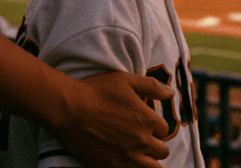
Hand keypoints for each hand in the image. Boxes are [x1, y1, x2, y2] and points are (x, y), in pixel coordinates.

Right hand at [51, 71, 172, 167]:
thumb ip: (152, 86)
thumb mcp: (126, 81)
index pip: (164, 130)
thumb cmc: (96, 91)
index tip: (143, 123)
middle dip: (154, 145)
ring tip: (137, 153)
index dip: (155, 126)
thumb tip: (171, 93)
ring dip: (148, 161)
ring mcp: (128, 157)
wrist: (69, 109)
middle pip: (162, 151)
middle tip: (140, 138)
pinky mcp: (112, 167)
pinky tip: (125, 160)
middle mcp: (142, 141)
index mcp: (148, 120)